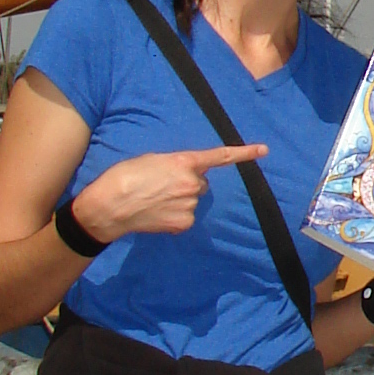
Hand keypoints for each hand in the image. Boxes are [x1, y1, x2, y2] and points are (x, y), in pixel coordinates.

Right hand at [69, 144, 266, 244]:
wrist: (109, 207)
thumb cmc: (124, 177)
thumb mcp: (152, 160)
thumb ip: (175, 164)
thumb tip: (185, 174)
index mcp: (184, 162)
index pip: (220, 156)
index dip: (244, 153)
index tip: (264, 151)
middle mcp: (192, 183)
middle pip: (201, 182)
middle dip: (188, 183)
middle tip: (162, 185)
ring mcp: (190, 205)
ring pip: (193, 200)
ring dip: (179, 199)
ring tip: (154, 199)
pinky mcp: (184, 223)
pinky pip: (186, 217)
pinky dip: (175, 216)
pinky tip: (156, 213)